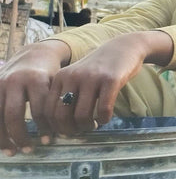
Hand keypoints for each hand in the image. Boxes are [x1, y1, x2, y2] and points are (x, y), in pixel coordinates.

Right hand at [0, 41, 68, 153]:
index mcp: (35, 79)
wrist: (32, 55)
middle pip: (14, 115)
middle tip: (30, 150)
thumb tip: (75, 126)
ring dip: (4, 138)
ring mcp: (0, 85)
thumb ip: (61, 101)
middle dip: (21, 135)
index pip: (39, 109)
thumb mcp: (57, 82)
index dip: (44, 127)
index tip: (49, 141)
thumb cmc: (51, 74)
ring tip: (14, 152)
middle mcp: (15, 82)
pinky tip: (4, 144)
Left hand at [45, 32, 166, 136]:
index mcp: (61, 77)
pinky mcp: (111, 80)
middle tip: (80, 131)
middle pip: (62, 115)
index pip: (47, 110)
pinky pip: (104, 109)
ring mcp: (92, 77)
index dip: (55, 127)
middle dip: (70, 130)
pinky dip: (104, 119)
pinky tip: (106, 118)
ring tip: (93, 125)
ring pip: (82, 115)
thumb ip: (66, 95)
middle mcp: (73, 77)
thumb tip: (59, 127)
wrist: (124, 47)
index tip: (66, 131)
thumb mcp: (77, 76)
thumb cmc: (99, 69)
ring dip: (88, 126)